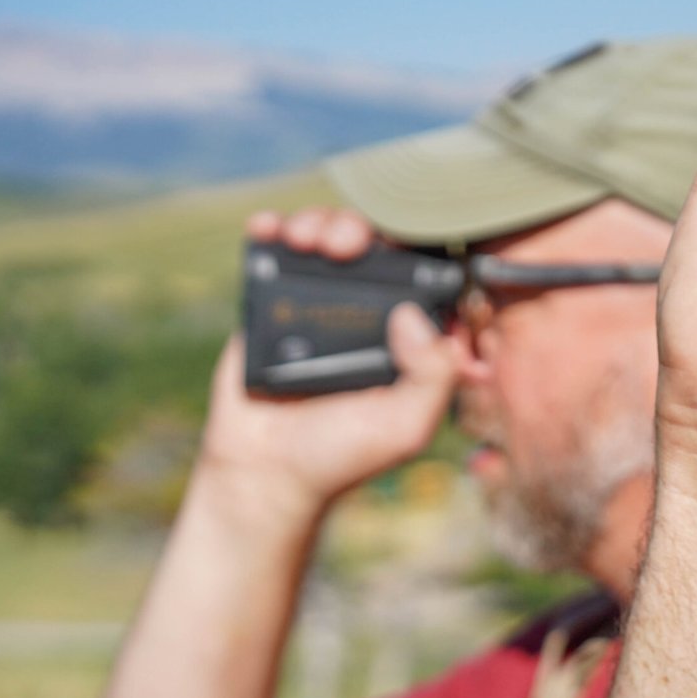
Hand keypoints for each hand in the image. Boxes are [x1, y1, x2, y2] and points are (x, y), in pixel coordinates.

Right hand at [197, 208, 466, 518]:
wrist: (263, 474)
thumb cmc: (342, 455)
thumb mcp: (407, 426)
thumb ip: (433, 376)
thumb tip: (414, 316)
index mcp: (407, 336)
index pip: (422, 273)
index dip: (416, 247)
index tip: (398, 248)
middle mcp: (368, 313)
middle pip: (372, 245)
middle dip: (358, 229)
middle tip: (342, 246)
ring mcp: (319, 305)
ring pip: (327, 240)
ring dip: (319, 223)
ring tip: (305, 240)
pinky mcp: (272, 306)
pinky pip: (274, 255)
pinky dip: (271, 231)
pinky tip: (268, 228)